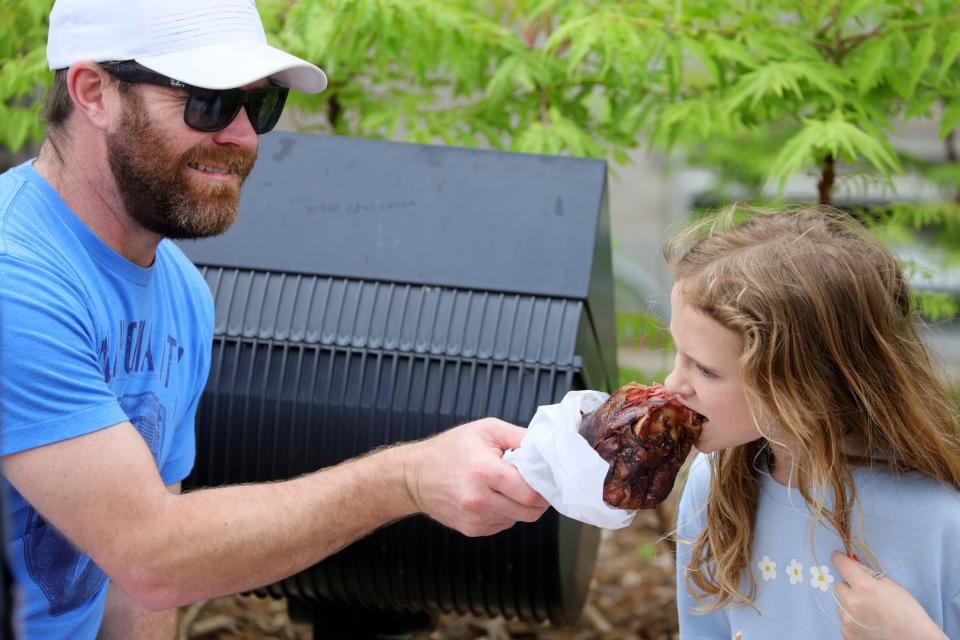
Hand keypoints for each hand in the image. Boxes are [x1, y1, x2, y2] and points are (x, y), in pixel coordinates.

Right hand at [402, 418, 548, 536]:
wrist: (414, 475)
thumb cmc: (451, 449)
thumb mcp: (486, 429)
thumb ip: (520, 437)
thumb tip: (546, 450)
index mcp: (484, 471)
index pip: (530, 493)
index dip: (544, 486)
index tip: (544, 477)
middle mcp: (478, 499)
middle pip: (529, 511)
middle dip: (538, 499)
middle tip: (533, 482)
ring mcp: (474, 518)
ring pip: (518, 519)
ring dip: (521, 505)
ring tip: (507, 486)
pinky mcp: (472, 530)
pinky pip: (504, 524)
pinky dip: (506, 512)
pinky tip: (493, 496)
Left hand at [831, 551, 946, 639]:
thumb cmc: (909, 614)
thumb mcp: (893, 586)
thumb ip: (870, 574)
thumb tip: (853, 564)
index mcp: (864, 587)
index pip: (841, 565)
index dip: (840, 559)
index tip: (838, 558)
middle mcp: (851, 602)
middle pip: (839, 586)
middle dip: (849, 587)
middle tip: (865, 594)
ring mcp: (847, 620)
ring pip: (840, 604)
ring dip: (850, 604)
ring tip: (870, 612)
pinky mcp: (847, 634)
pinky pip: (844, 620)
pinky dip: (852, 620)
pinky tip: (868, 624)